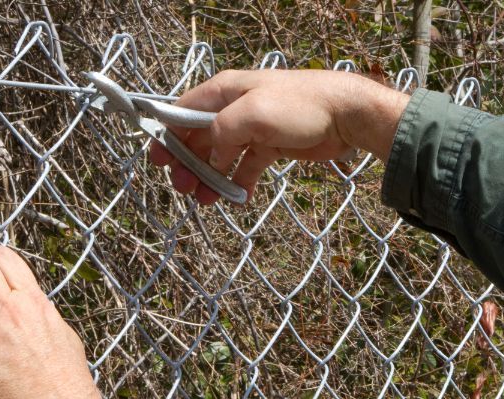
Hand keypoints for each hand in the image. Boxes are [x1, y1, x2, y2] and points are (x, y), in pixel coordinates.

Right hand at [150, 69, 409, 204]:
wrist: (346, 114)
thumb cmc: (300, 105)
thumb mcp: (251, 114)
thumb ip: (221, 133)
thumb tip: (210, 157)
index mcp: (224, 92)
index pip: (183, 112)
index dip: (167, 136)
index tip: (157, 161)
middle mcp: (234, 108)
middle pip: (199, 137)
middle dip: (187, 163)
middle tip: (182, 188)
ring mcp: (252, 128)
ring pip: (221, 156)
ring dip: (210, 177)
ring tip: (204, 200)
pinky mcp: (270, 146)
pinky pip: (246, 167)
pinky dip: (238, 182)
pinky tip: (236, 198)